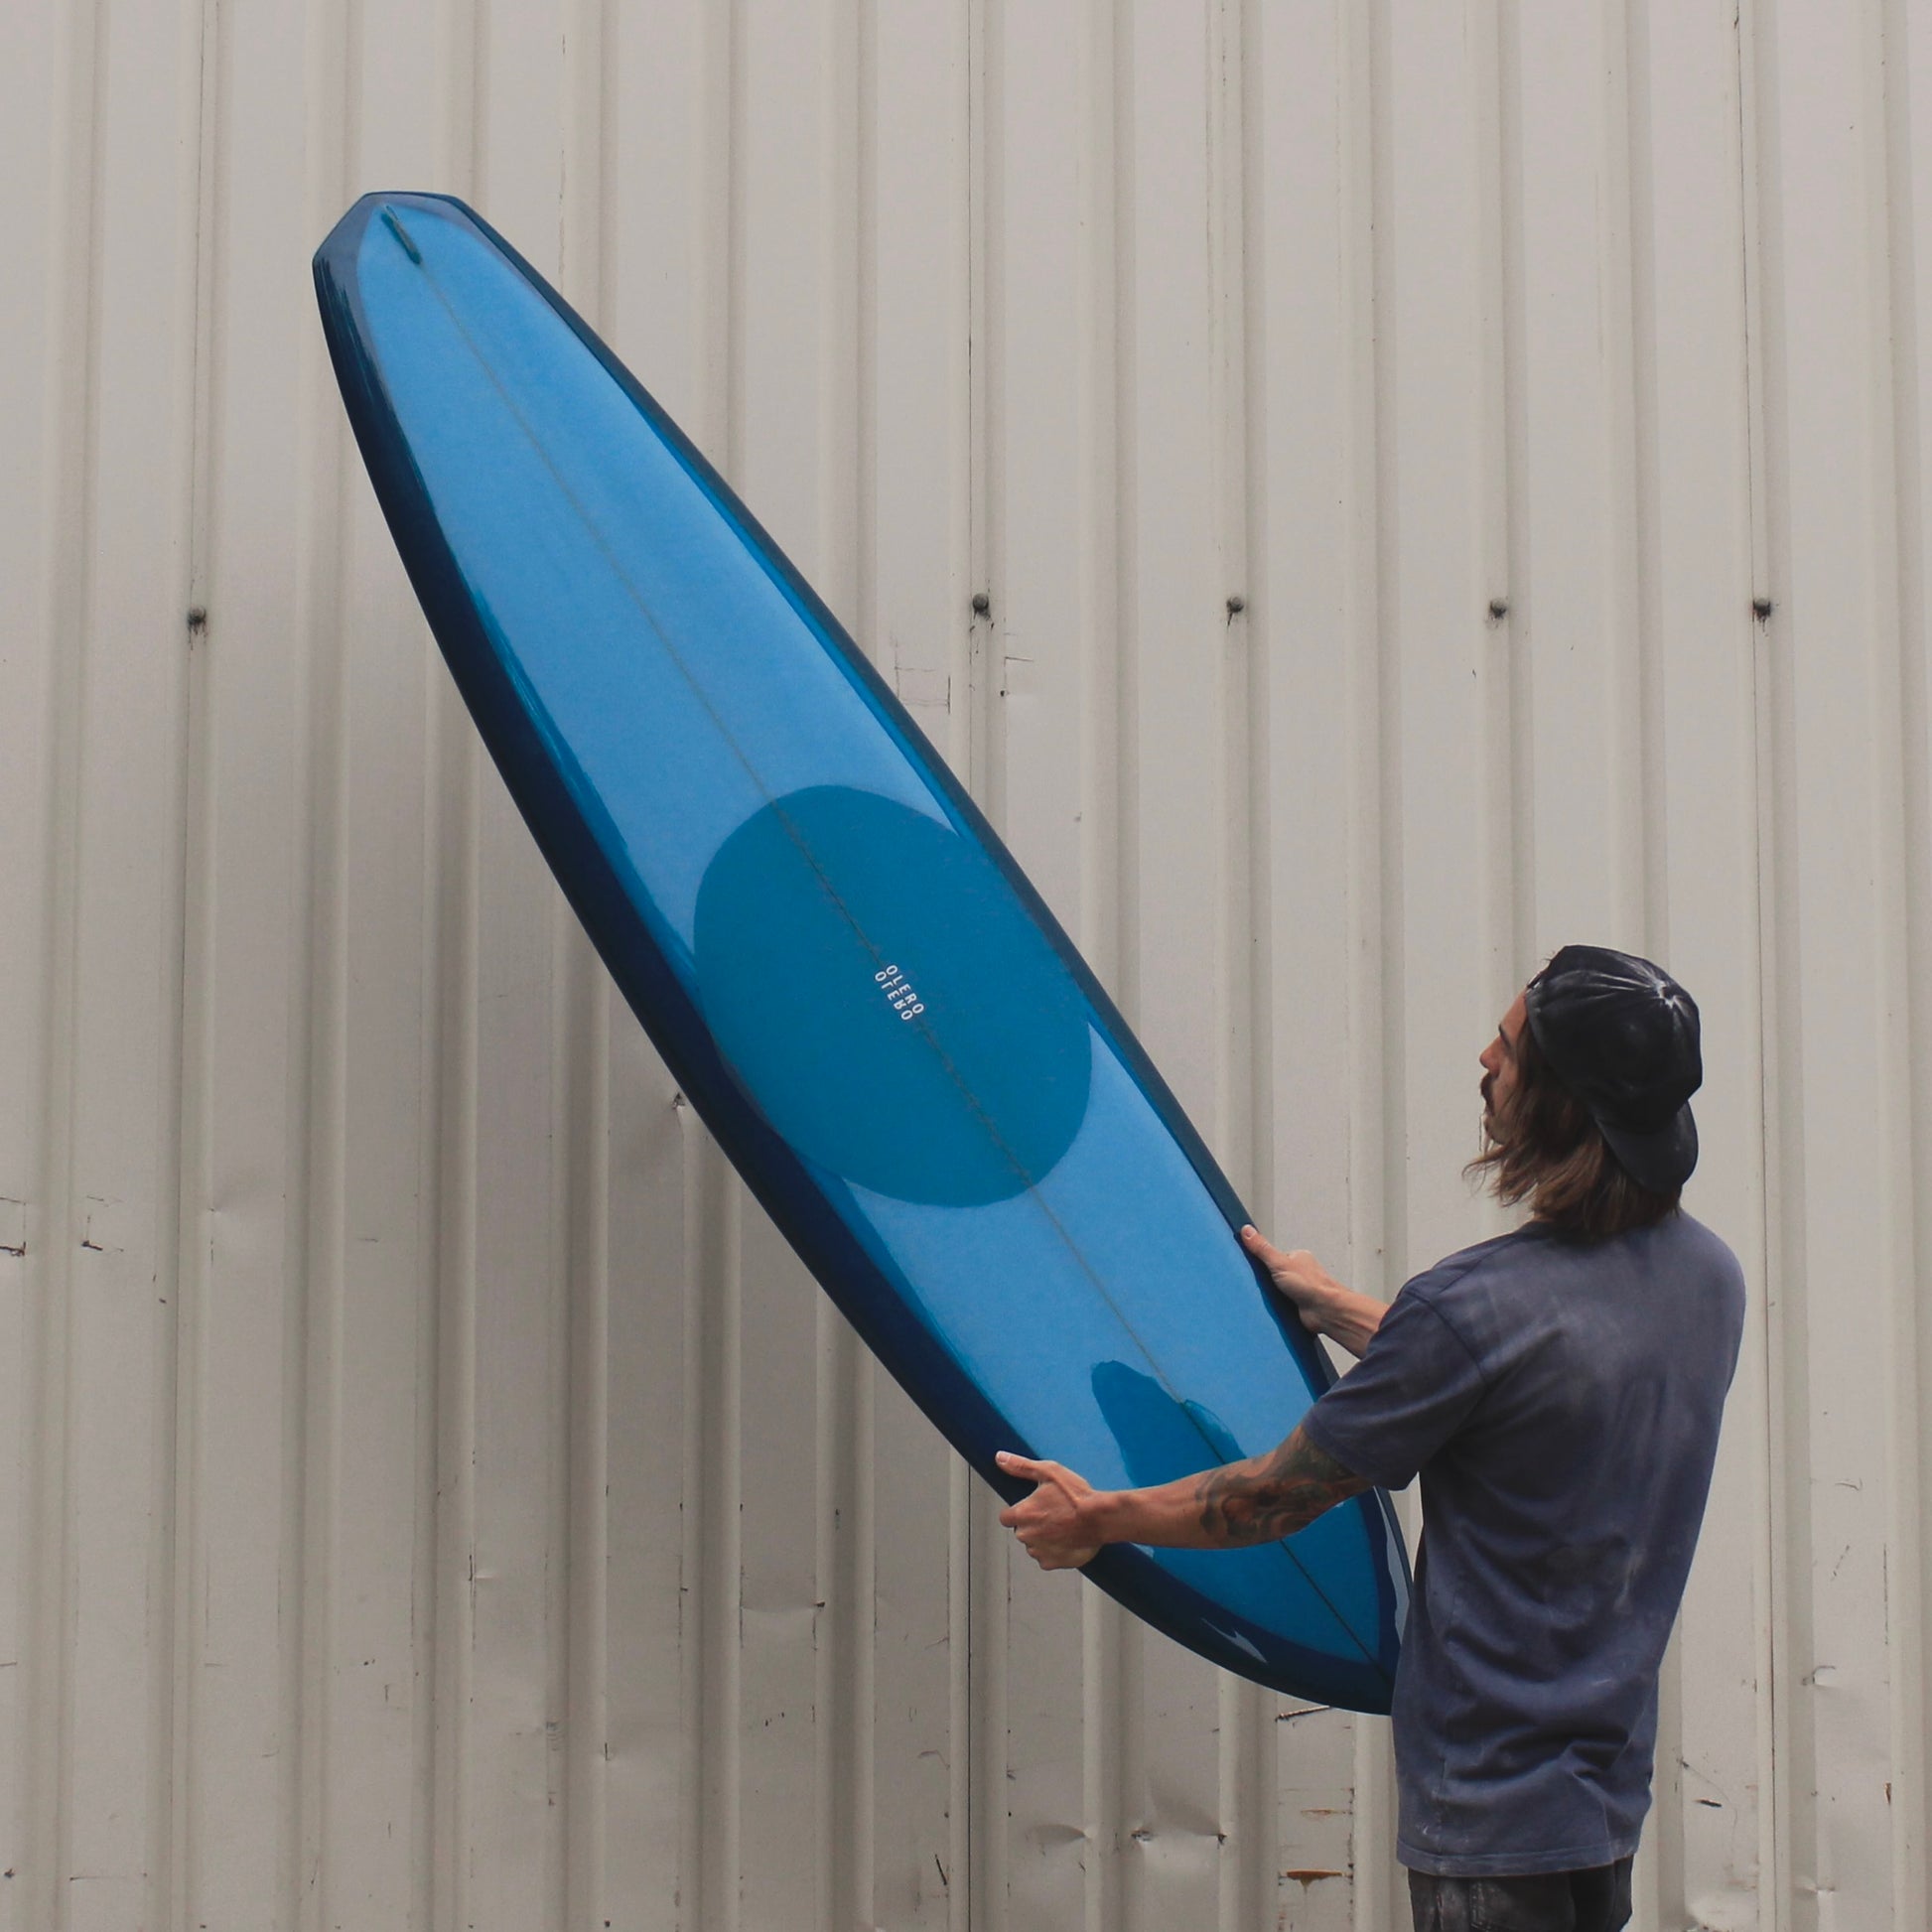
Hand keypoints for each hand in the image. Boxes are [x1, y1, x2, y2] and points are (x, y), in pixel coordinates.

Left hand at [995, 1451, 1105, 1569]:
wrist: (1101, 1518)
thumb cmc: (1076, 1495)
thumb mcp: (1049, 1472)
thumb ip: (1021, 1467)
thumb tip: (1000, 1458)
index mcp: (1022, 1514)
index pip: (1006, 1517)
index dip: (1018, 1511)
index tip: (1031, 1508)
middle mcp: (1026, 1535)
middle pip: (1022, 1530)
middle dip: (1032, 1524)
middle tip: (1052, 1513)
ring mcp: (1039, 1551)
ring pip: (1033, 1545)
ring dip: (1042, 1538)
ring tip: (1062, 1526)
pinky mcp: (1052, 1562)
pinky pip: (1046, 1558)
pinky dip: (1053, 1551)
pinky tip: (1066, 1539)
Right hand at [1239, 1225, 1340, 1334]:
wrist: (1325, 1311)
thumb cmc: (1313, 1286)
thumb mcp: (1279, 1263)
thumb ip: (1262, 1248)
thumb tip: (1248, 1231)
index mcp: (1297, 1258)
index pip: (1272, 1255)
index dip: (1260, 1261)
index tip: (1250, 1264)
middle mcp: (1299, 1273)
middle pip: (1272, 1274)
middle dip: (1264, 1281)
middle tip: (1259, 1284)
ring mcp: (1298, 1290)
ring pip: (1274, 1291)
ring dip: (1269, 1296)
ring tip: (1267, 1298)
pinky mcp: (1296, 1306)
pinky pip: (1279, 1305)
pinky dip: (1274, 1307)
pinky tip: (1272, 1308)